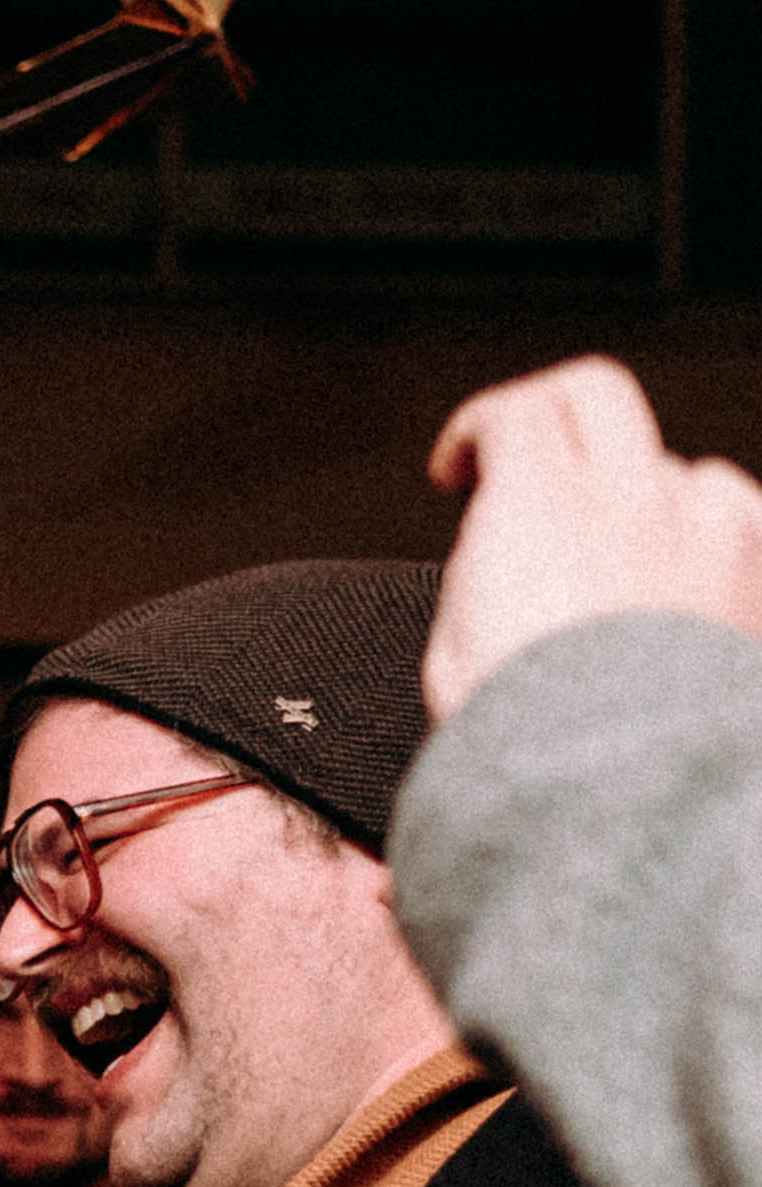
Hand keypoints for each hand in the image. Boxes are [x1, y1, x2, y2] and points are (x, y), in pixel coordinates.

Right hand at [426, 357, 761, 715]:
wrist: (625, 790)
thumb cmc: (535, 733)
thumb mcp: (455, 643)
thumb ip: (486, 561)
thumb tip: (503, 539)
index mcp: (541, 504)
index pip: (514, 411)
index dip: (479, 430)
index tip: (465, 467)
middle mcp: (631, 497)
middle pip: (596, 396)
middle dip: (555, 416)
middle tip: (532, 453)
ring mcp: (709, 526)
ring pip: (680, 469)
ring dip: (643, 495)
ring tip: (615, 555)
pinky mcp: (758, 569)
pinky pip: (739, 520)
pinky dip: (708, 538)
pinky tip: (681, 587)